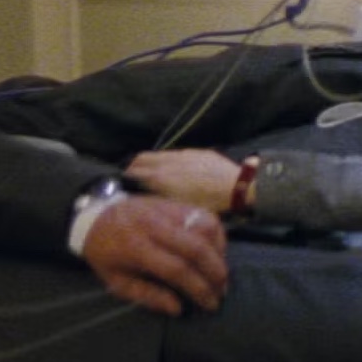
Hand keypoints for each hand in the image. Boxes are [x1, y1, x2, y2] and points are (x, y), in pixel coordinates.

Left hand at [81, 194, 228, 315]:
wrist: (95, 215)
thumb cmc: (106, 253)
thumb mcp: (116, 281)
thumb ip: (147, 296)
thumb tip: (177, 309)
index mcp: (136, 247)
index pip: (177, 269)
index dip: (198, 289)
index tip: (210, 305)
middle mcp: (155, 225)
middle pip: (197, 248)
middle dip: (216, 274)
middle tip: (221, 291)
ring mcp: (167, 209)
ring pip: (206, 226)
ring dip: (220, 252)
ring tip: (219, 272)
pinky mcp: (175, 202)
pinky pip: (205, 215)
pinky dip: (216, 234)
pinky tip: (215, 250)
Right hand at [125, 149, 240, 213]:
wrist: (237, 186)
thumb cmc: (209, 204)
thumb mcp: (180, 209)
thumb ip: (161, 202)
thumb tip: (147, 201)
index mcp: (160, 177)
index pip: (133, 171)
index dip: (126, 178)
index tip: (124, 184)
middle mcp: (168, 162)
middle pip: (141, 159)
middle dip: (135, 166)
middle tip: (134, 176)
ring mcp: (183, 154)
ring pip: (158, 155)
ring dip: (152, 163)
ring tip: (154, 175)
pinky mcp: (196, 152)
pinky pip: (176, 154)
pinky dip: (170, 161)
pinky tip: (178, 172)